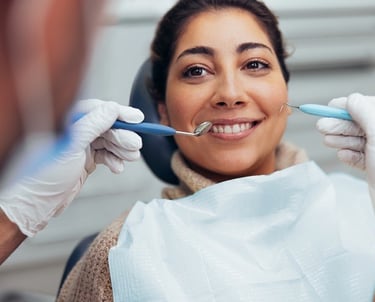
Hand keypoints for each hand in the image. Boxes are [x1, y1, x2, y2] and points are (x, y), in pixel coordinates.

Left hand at [0, 99, 143, 235]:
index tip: (136, 118)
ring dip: (121, 149)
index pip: (97, 109)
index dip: (119, 113)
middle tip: (136, 144)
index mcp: (66, 121)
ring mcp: (79, 146)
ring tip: (132, 157)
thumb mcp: (71, 146)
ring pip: (108, 142)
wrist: (38, 203)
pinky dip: (114, 160)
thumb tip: (112, 109)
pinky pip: (105, 155)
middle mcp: (73, 131)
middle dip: (123, 136)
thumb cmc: (44, 175)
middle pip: (106, 127)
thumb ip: (93, 125)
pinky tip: (118, 167)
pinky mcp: (84, 160)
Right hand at [316, 93, 374, 201]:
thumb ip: (364, 112)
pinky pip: (359, 156)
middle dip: (340, 125)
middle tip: (322, 126)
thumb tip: (351, 100)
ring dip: (342, 140)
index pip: (369, 107)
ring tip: (329, 141)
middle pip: (361, 124)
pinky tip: (344, 156)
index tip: (330, 107)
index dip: (349, 107)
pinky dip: (349, 155)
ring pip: (358, 140)